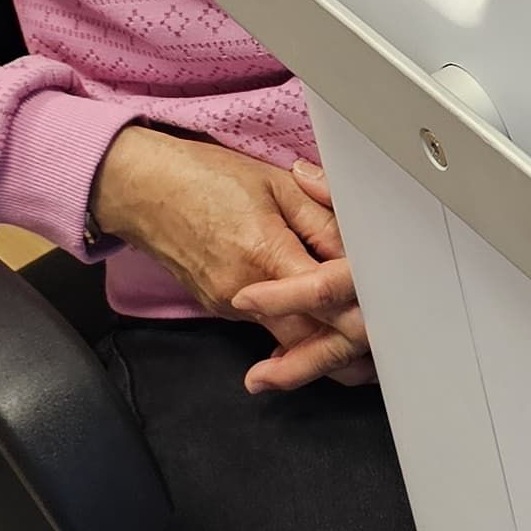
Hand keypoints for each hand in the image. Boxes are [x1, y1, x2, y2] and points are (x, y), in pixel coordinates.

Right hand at [88, 132, 371, 391]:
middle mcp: (247, 293)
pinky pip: (269, 331)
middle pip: (313, 343)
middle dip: (351, 347)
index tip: (391, 312)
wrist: (139, 189)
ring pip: (292, 344)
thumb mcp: (276, 185)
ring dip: (326, 348)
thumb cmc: (204, 177)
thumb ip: (323, 223)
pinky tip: (322, 332)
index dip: (365, 313)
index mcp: (267, 255)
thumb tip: (360, 253)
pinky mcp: (221, 309)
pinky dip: (298, 337)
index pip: (329, 304)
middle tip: (387, 348)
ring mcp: (230, 306)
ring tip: (365, 352)